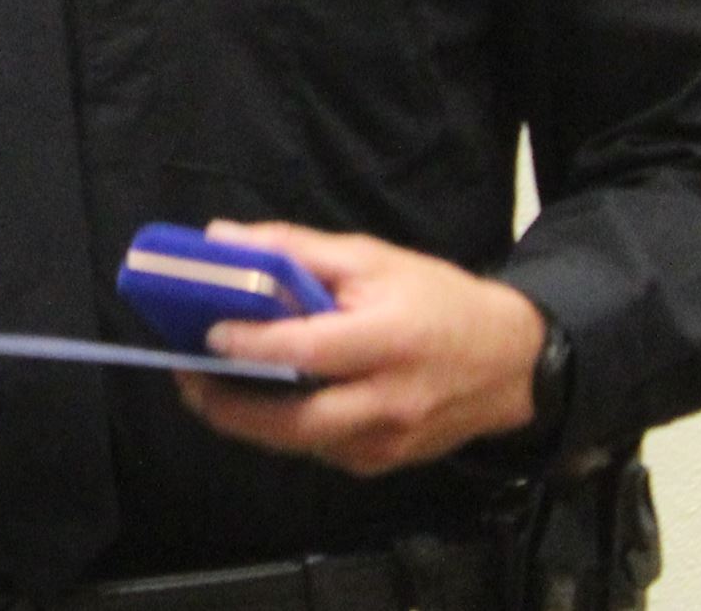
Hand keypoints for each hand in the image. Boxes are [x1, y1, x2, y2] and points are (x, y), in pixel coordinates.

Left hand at [174, 220, 545, 476]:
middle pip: (296, 422)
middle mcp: (390, 402)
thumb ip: (295, 249)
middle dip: (230, 407)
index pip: (309, 351)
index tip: (204, 333)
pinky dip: (282, 429)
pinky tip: (258, 400)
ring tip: (205, 386)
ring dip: (246, 421)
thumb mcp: (372, 259)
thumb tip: (220, 238)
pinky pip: (319, 450)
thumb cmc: (437, 300)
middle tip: (187, 378)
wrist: (513, 362)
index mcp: (390, 341)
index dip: (253, 345)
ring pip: (301, 443)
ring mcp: (387, 442)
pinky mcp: (383, 463)